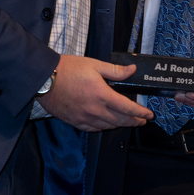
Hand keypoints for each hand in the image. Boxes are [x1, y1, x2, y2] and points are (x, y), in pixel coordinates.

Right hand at [38, 55, 153, 131]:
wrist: (45, 79)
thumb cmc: (68, 69)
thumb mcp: (94, 65)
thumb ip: (115, 71)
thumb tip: (132, 70)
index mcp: (103, 95)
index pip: (128, 108)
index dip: (141, 113)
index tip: (149, 115)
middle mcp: (96, 110)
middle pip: (120, 120)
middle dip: (134, 121)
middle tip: (142, 121)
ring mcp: (85, 118)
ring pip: (108, 126)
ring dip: (120, 125)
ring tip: (127, 122)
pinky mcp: (75, 121)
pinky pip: (93, 129)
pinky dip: (103, 127)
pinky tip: (107, 124)